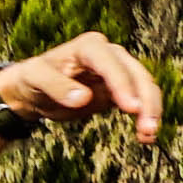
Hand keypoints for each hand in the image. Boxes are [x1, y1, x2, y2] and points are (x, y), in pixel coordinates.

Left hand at [0, 36, 164, 144]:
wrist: (33, 90)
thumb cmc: (32, 78)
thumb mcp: (35, 78)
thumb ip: (57, 86)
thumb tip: (84, 99)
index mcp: (88, 47)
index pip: (110, 62)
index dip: (122, 83)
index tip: (130, 108)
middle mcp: (108, 55)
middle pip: (136, 73)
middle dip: (145, 99)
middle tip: (147, 127)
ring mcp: (117, 72)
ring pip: (143, 87)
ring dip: (150, 109)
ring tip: (148, 134)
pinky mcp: (119, 90)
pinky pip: (139, 100)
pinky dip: (145, 116)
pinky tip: (145, 136)